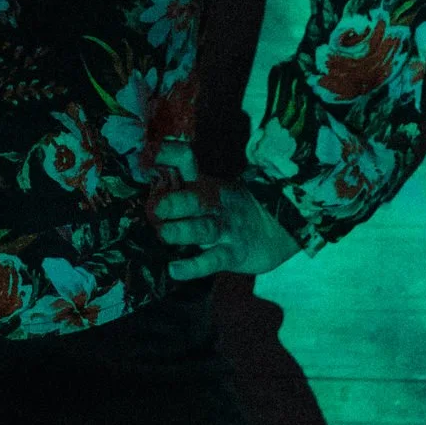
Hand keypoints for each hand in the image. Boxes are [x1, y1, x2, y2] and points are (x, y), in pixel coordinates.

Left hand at [151, 136, 301, 280]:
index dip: (171, 155)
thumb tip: (149, 162)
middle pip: (197, 199)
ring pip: (205, 229)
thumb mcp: (211, 188)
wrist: (276, 230)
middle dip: (177, 202)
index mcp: (206, 183)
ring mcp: (225, 229)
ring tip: (165, 234)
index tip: (150, 154)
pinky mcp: (232, 253)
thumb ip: (182, 178)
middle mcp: (214, 204)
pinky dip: (194, 266)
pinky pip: (213, 260)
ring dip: (184, 231)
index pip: (187, 162)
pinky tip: (175, 270)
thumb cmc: (231, 208)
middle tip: (158, 208)